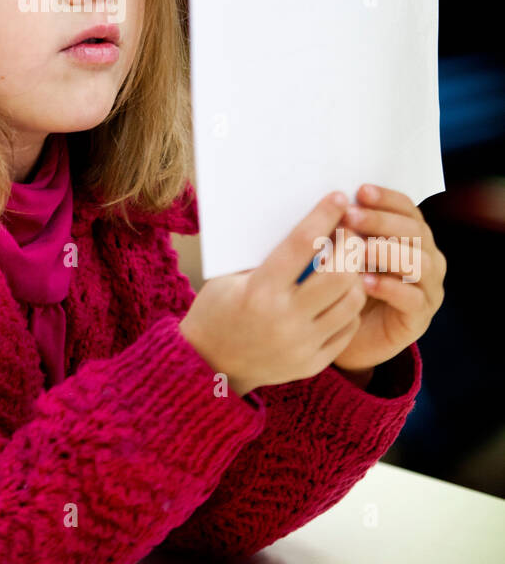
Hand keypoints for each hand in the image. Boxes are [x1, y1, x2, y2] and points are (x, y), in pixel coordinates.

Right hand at [179, 192, 374, 396]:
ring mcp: (302, 344)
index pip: (303, 244)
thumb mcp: (230, 276)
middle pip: (339, 274)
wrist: (209, 365)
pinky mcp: (312, 362)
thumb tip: (308, 224)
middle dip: (349, 247)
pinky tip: (341, 294)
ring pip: (352, 301)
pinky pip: (347, 328)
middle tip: (348, 234)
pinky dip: (349, 307)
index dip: (324, 216)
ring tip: (347, 264)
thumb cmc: (217, 309)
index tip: (337, 198)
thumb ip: (267, 256)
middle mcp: (285, 318)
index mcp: (259, 291)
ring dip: (355, 277)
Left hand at [330, 183, 445, 374]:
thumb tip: (334, 201)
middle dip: (381, 221)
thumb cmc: (344, 284)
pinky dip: (389, 288)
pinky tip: (365, 282)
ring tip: (357, 249)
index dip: (386, 199)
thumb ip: (348, 228)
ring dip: (386, 252)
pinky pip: (412, 299)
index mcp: (413, 236)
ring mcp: (428, 289)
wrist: (344, 334)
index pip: (408, 209)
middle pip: (414, 232)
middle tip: (350, 216)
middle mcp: (428, 258)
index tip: (360, 191)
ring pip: (418, 263)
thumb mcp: (345, 252)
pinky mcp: (420, 318)